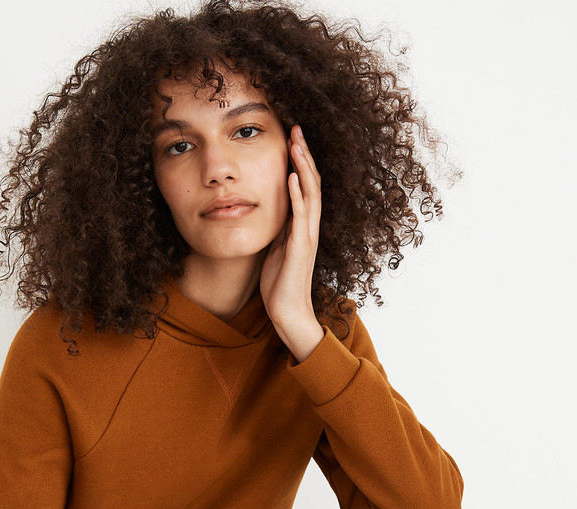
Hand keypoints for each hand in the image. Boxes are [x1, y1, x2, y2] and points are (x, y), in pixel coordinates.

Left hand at [259, 123, 321, 327]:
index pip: (304, 185)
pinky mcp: (301, 248)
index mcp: (302, 225)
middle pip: (311, 182)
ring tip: (296, 143)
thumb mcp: (274, 248)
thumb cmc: (279, 284)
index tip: (290, 137)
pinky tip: (293, 177)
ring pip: (310, 193)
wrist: (287, 312)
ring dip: (304, 167)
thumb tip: (265, 209)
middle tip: (296, 128)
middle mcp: (309, 227)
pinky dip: (298, 195)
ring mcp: (307, 236)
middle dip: (304, 154)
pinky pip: (301, 216)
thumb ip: (275, 228)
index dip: (299, 161)